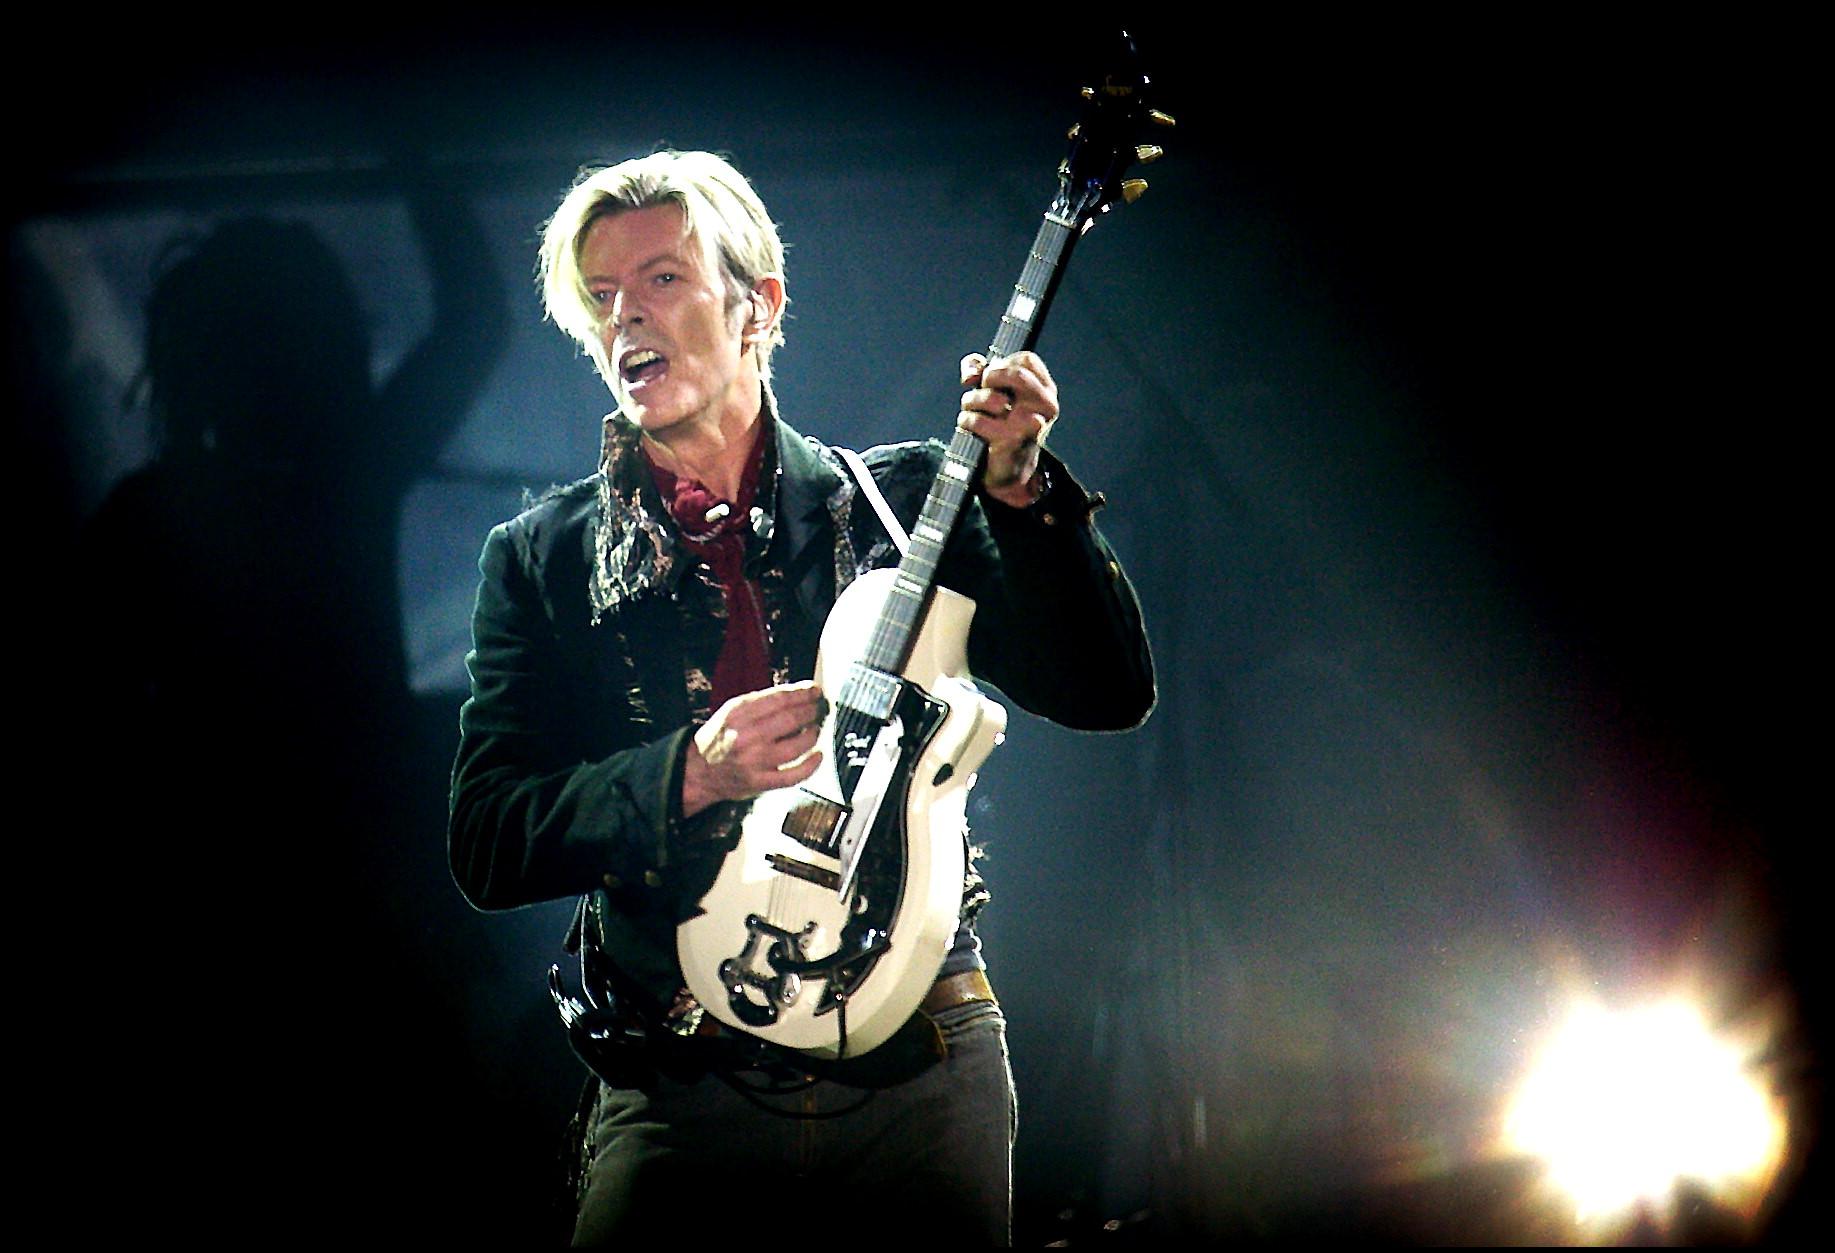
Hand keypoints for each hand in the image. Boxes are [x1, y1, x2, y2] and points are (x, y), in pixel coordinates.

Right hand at [682, 681, 824, 815]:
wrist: (698, 771)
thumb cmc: (718, 739)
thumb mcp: (731, 711)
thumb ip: (761, 703)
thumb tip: (796, 696)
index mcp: (738, 714)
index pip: (780, 699)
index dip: (803, 693)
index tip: (815, 691)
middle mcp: (747, 736)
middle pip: (792, 719)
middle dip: (812, 711)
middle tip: (821, 708)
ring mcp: (755, 761)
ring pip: (797, 745)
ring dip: (813, 734)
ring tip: (816, 728)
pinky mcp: (760, 782)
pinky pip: (793, 775)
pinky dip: (811, 765)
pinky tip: (817, 755)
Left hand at [959, 351, 1057, 507]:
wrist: (1009, 467)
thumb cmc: (1003, 424)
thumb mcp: (995, 391)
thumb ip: (979, 370)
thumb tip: (971, 373)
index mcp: (1046, 390)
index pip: (1027, 360)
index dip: (1003, 363)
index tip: (991, 376)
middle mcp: (1046, 405)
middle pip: (1016, 374)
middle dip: (990, 377)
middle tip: (982, 387)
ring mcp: (1032, 423)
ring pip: (991, 397)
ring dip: (971, 401)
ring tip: (973, 410)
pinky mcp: (1012, 440)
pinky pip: (979, 420)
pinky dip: (967, 421)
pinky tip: (971, 428)